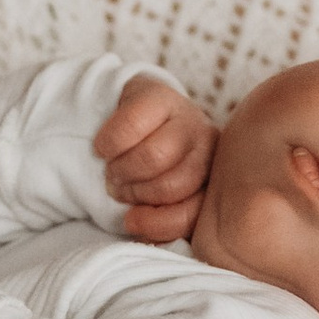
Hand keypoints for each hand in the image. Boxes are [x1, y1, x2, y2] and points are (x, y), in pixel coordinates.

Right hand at [95, 73, 215, 242]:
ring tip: (113, 169)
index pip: (189, 216)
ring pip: (152, 157)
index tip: (131, 219)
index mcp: (213, 183)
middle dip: (135, 192)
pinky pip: (129, 127)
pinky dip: (108, 144)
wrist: (135, 117)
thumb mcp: (158, 202)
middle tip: (119, 188)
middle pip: (170, 185)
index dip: (153, 223)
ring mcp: (189, 118)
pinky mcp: (161, 95)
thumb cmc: (149, 171)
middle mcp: (210, 149)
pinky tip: (105, 148)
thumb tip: (133, 221)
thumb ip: (158, 220)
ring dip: (121, 169)